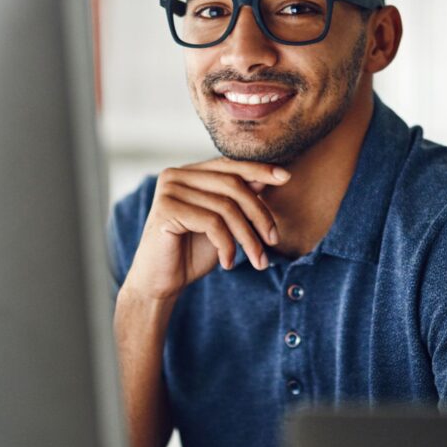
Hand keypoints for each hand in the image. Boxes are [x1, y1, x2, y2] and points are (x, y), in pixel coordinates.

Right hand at [120, 157, 290, 300]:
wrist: (160, 281)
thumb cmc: (192, 252)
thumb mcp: (224, 224)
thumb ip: (239, 199)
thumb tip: (268, 177)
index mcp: (189, 172)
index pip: (230, 165)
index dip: (259, 169)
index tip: (286, 177)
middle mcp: (176, 175)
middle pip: (232, 185)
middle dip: (259, 214)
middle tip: (274, 241)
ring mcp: (169, 190)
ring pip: (226, 207)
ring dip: (248, 237)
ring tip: (257, 260)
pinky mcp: (165, 209)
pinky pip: (211, 222)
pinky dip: (227, 245)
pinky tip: (227, 263)